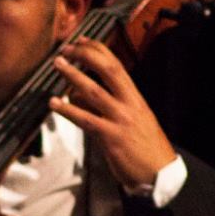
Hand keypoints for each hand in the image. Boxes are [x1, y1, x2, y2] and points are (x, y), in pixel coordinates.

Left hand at [49, 36, 175, 193]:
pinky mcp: (111, 138)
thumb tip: (78, 95)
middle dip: (86, 56)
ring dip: (73, 76)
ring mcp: (120, 120)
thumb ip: (108, 105)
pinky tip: (54, 104)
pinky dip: (68, 110)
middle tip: (67, 49)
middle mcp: (129, 104)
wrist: (160, 174)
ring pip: (93, 91)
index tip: (82, 41)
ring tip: (58, 65)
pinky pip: (86, 120)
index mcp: (135, 98)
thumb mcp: (133, 119)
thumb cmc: (145, 147)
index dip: (98, 50)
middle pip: (108, 70)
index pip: (117, 65)